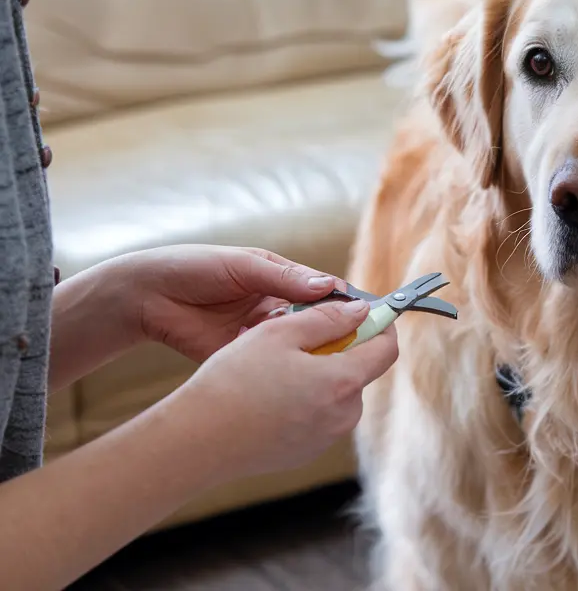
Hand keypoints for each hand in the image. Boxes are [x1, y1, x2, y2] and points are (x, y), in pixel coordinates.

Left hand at [116, 244, 344, 361]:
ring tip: (332, 361)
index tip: (368, 315)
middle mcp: (278, 308)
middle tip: (357, 344)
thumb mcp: (242, 266)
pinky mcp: (244, 357)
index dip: (347, 303)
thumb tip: (327, 287)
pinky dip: (284, 369)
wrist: (146, 297)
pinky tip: (298, 375)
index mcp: (282, 280)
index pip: (325, 292)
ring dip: (313, 353)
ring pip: (299, 346)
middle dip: (337, 332)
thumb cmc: (193, 268)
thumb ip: (283, 278)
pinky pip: (272, 365)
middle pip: (318, 322)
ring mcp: (262, 335)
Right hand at [165, 297, 398, 479]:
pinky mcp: (307, 452)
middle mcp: (344, 416)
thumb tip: (361, 312)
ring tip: (275, 368)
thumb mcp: (279, 333)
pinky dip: (304, 401)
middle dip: (339, 350)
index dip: (379, 326)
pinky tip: (268, 397)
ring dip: (319, 375)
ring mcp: (326, 438)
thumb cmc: (234, 381)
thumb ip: (328, 319)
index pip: (386, 350)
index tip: (361, 314)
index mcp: (342, 383)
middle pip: (359, 371)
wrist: (196, 441)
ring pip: (337, 394)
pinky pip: (318, 416)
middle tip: (298, 339)